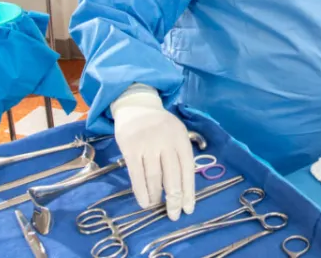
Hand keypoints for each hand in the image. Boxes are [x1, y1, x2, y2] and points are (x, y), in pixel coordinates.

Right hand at [110, 84, 194, 219]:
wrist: (136, 106)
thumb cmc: (160, 126)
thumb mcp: (177, 133)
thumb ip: (181, 155)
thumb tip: (185, 187)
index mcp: (181, 139)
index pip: (188, 169)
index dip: (189, 191)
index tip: (189, 209)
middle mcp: (166, 142)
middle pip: (172, 176)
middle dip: (174, 199)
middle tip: (174, 215)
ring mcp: (148, 145)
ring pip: (154, 177)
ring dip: (156, 196)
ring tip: (157, 206)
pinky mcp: (130, 149)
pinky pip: (136, 175)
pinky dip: (141, 191)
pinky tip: (144, 202)